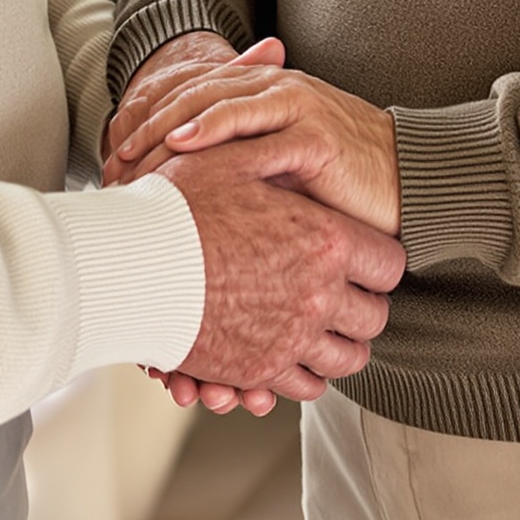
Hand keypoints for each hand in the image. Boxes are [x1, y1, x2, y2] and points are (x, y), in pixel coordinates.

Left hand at [109, 53, 401, 239]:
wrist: (407, 184)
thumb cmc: (339, 182)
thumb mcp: (277, 166)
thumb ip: (236, 161)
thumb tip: (175, 189)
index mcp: (262, 88)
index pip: (191, 90)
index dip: (147, 114)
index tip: (113, 148)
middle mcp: (274, 86)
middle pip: (193, 92)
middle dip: (147, 123)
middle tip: (113, 155)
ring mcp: (294, 104)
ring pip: (214, 102)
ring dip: (167, 124)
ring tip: (133, 148)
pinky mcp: (313, 131)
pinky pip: (254, 125)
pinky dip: (214, 130)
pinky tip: (184, 143)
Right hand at [153, 139, 405, 402]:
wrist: (129, 264)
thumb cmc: (180, 205)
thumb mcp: (233, 159)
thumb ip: (276, 152)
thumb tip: (295, 132)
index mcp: (325, 242)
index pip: (390, 264)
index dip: (379, 258)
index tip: (363, 255)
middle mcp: (318, 297)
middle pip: (375, 318)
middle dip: (366, 306)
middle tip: (347, 293)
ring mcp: (291, 339)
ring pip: (347, 359)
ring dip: (340, 343)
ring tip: (323, 325)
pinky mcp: (259, 370)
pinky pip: (305, 387)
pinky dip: (304, 374)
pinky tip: (291, 350)